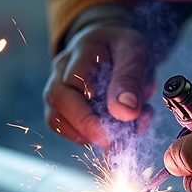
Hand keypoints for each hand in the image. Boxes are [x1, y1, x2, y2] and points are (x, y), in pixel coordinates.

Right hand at [44, 20, 155, 147]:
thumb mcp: (136, 54)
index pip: (74, 81)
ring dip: (86, 134)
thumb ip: (131, 80)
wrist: (116, 49)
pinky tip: (110, 134)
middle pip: (57, 100)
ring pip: (55, 118)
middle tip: (113, 142)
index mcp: (83, 50)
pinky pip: (63, 127)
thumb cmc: (124, 50)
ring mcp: (57, 88)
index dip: (91, 109)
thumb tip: (125, 112)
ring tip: (117, 136)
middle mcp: (62, 68)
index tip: (114, 128)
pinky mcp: (61, 106)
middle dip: (86, 126)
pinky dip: (87, 137)